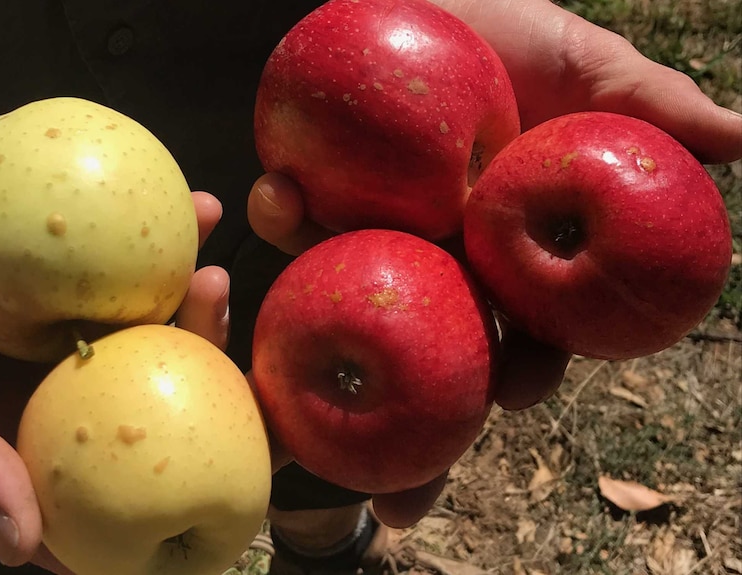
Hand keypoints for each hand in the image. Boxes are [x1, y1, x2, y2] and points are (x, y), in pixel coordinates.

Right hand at [0, 135, 227, 571]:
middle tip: (220, 333)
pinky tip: (202, 205)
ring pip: (154, 322)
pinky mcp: (76, 264)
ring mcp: (70, 320)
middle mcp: (59, 381)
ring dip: (194, 302)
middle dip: (202, 370)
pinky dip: (169, 232)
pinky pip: (136, 252)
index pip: (110, 480)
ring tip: (212, 270)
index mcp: (25, 430)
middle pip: (153, 392)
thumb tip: (22, 548)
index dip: (178, 488)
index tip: (245, 465)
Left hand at [246, 0, 741, 526]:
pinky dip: (278, 208)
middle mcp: (434, 260)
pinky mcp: (312, 195)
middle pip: (433, 358)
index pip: (524, 331)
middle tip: (399, 471)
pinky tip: (272, 190)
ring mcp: (368, 235)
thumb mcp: (583, 66)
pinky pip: (289, 216)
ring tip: (299, 344)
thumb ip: (648, 107)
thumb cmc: (508, 35)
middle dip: (418, 422)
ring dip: (321, 321)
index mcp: (504, 254)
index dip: (524, 370)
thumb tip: (741, 140)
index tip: (517, 392)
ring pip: (346, 304)